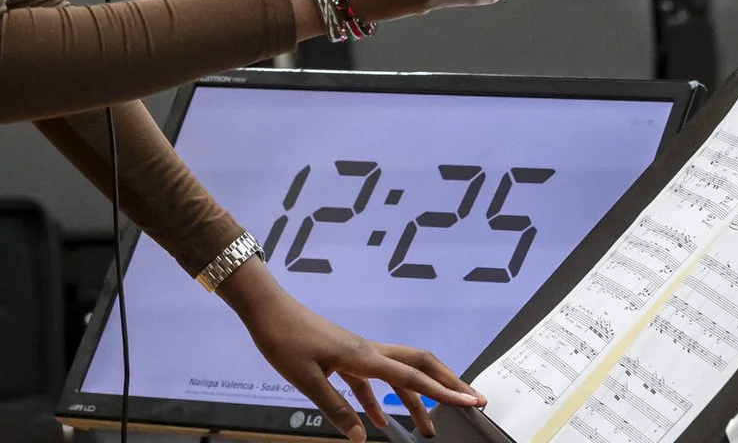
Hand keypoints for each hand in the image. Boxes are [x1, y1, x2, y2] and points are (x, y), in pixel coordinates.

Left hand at [218, 265, 482, 440]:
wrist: (266, 308)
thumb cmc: (284, 338)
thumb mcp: (307, 380)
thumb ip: (336, 409)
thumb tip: (364, 438)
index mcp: (365, 356)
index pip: (413, 379)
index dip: (444, 393)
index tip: (471, 402)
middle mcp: (368, 352)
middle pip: (419, 366)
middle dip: (446, 384)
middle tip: (468, 402)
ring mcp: (357, 353)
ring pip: (398, 375)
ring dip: (415, 400)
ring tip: (426, 428)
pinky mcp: (344, 357)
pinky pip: (371, 381)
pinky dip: (380, 401)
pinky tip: (378, 422)